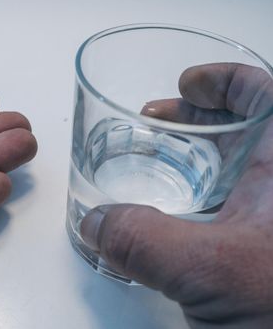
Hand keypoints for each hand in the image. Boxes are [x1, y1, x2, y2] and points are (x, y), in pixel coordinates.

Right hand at [81, 63, 272, 327]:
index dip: (224, 79)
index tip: (185, 83)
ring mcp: (271, 222)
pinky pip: (228, 207)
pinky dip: (196, 198)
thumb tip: (95, 222)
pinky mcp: (260, 252)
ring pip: (237, 168)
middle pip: (247, 126)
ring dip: (195, 155)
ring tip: (155, 156)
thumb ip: (142, 240)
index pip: (265, 94)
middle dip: (196, 116)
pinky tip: (170, 214)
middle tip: (157, 117)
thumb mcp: (210, 270)